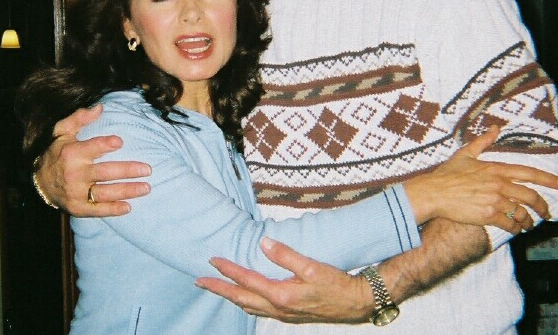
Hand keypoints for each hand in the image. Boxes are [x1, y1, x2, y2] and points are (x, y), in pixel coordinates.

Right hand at [35, 105, 151, 216]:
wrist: (38, 181)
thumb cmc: (57, 152)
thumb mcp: (62, 132)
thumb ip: (79, 118)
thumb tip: (99, 107)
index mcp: (72, 154)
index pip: (92, 148)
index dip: (105, 145)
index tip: (120, 141)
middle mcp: (75, 174)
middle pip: (105, 173)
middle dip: (128, 171)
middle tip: (147, 169)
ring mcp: (76, 193)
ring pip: (105, 193)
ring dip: (127, 191)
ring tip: (146, 188)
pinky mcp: (77, 208)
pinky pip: (97, 210)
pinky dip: (112, 210)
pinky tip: (128, 207)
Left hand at [196, 237, 372, 322]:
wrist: (356, 304)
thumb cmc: (336, 284)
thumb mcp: (313, 267)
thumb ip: (286, 255)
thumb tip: (264, 243)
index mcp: (282, 296)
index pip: (247, 281)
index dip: (228, 270)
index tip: (213, 260)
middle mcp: (278, 309)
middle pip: (241, 299)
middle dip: (219, 289)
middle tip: (200, 281)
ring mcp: (283, 315)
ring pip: (249, 307)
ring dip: (231, 296)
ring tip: (217, 288)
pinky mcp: (289, 315)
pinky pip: (260, 310)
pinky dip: (246, 303)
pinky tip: (246, 298)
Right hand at [404, 126, 557, 232]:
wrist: (434, 192)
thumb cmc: (447, 174)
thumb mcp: (465, 154)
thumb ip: (483, 141)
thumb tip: (496, 127)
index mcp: (495, 169)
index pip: (529, 173)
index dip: (548, 180)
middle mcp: (499, 184)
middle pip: (530, 196)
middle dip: (543, 207)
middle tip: (547, 213)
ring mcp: (494, 200)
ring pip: (522, 212)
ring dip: (528, 220)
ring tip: (529, 224)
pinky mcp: (488, 215)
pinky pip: (509, 224)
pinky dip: (515, 228)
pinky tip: (514, 229)